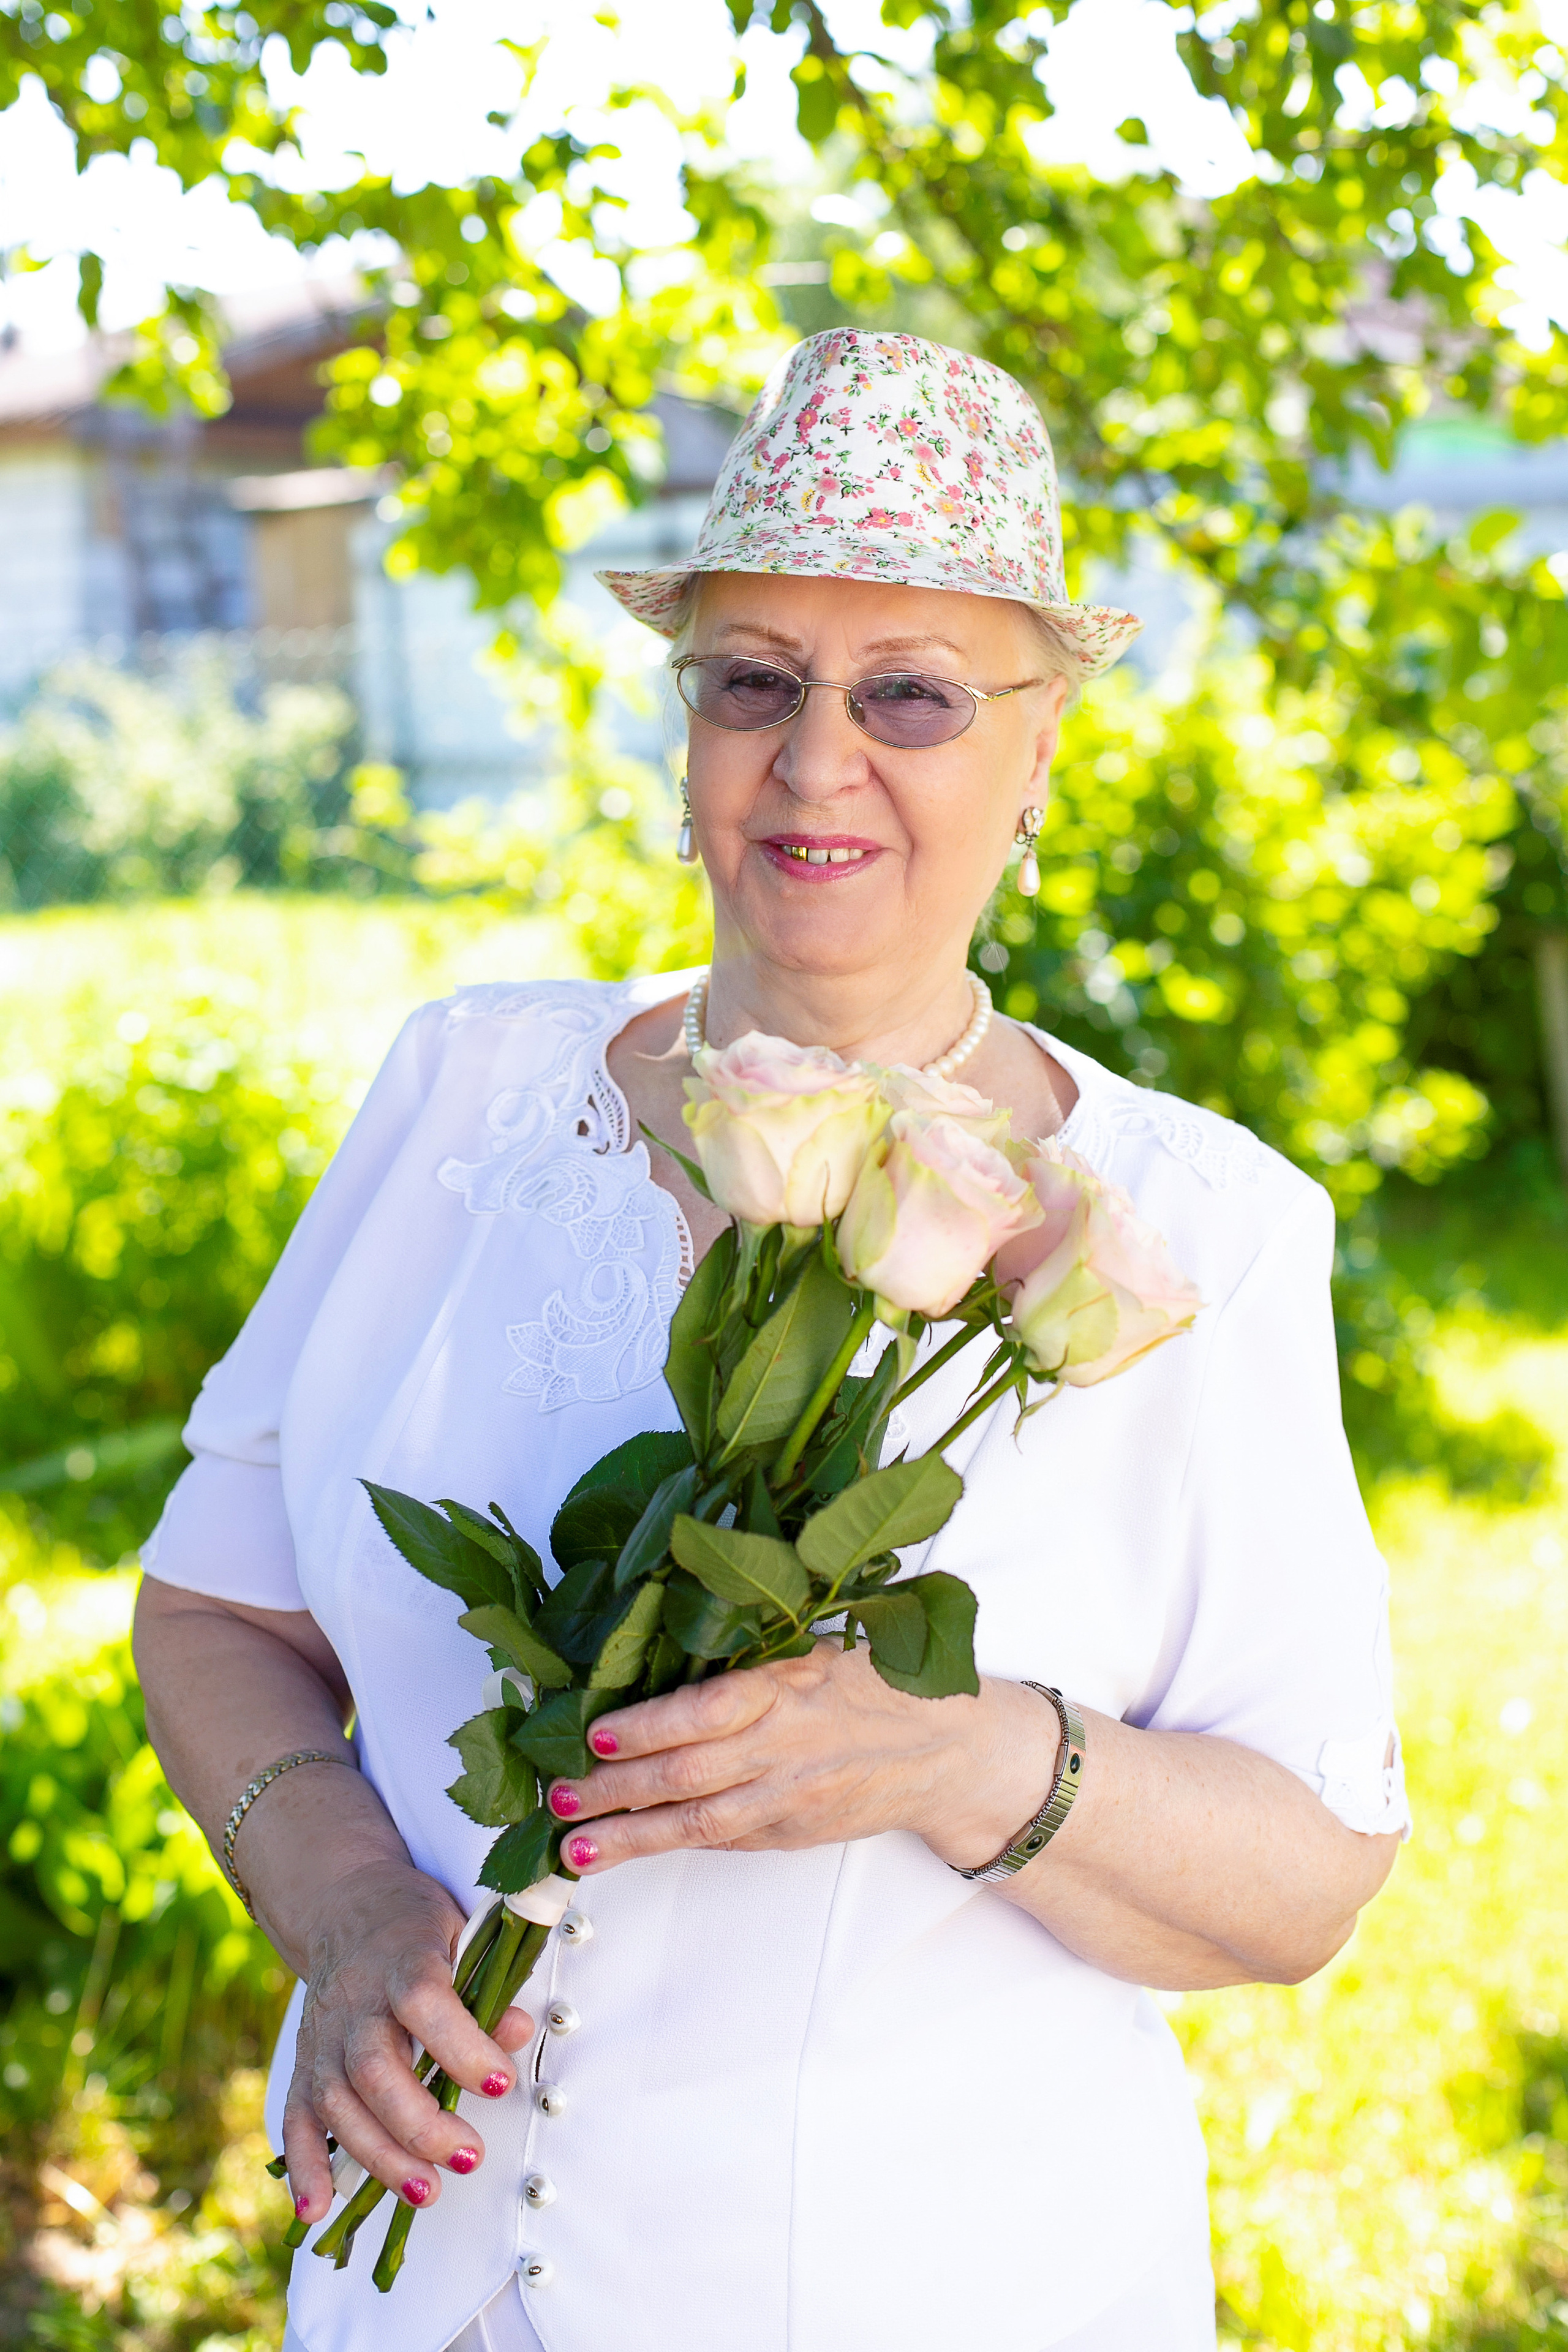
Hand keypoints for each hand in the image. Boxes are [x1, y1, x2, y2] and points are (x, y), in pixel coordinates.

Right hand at [281, 1859, 534, 2223]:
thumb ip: (487, 1987)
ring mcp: (323, 2039)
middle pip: (376, 2070)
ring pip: (339, 2103)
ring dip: (380, 2156)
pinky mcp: (304, 2066)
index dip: (462, 2047)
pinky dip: (304, 2167)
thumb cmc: (417, 1929)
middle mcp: (356, 2004)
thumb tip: (516, 2031)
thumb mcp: (462, 1936)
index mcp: (403, 1962)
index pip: (426, 2004)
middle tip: (469, 2156)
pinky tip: (317, 2209)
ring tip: (427, 2192)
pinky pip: (296, 2119)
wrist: (345, 1908)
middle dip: (421, 2124)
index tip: (500, 2084)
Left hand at [544, 1643, 1060, 1875]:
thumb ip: (750, 1653)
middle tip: (558, 1797)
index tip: (596, 1735)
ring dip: (631, 1836)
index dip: (648, 1728)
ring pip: (698, 1824)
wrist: (951, 1751)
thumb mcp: (817, 1646)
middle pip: (688, 1774)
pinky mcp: (791, 1833)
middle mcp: (785, 1748)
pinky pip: (721, 1839)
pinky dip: (671, 1844)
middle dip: (616, 1789)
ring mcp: (788, 1799)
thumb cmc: (879, 1684)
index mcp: (789, 1687)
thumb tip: (661, 1645)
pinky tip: (628, 1847)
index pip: (707, 1711)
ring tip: (574, 1847)